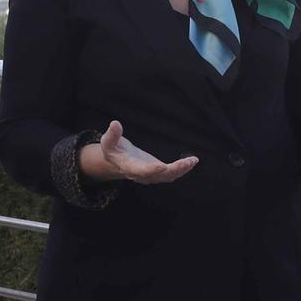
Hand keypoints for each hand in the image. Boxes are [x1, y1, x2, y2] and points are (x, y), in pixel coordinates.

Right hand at [78, 121, 198, 184]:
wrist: (117, 161)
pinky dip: (182, 169)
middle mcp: (141, 175)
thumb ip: (112, 134)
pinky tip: (192, 161)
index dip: (151, 170)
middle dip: (173, 170)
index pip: (140, 171)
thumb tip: (115, 124)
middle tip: (187, 162)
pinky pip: (171, 174)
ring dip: (181, 170)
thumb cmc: (113, 149)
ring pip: (168, 176)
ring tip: (192, 161)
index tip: (161, 167)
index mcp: (128, 167)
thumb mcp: (108, 142)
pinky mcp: (158, 173)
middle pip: (158, 176)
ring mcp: (151, 175)